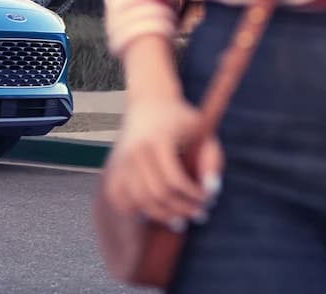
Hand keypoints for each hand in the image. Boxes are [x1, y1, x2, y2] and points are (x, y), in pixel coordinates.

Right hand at [104, 97, 222, 230]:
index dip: (194, 196)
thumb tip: (212, 192)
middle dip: (182, 209)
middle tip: (200, 214)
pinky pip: (119, 199)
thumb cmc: (181, 120)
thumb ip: (211, 160)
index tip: (208, 199)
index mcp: (156, 140)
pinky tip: (153, 213)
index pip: (174, 180)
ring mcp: (120, 161)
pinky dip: (135, 211)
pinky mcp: (113, 169)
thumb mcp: (202, 132)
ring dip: (162, 215)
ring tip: (180, 220)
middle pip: (157, 194)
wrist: (148, 104)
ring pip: (138, 201)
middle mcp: (134, 152)